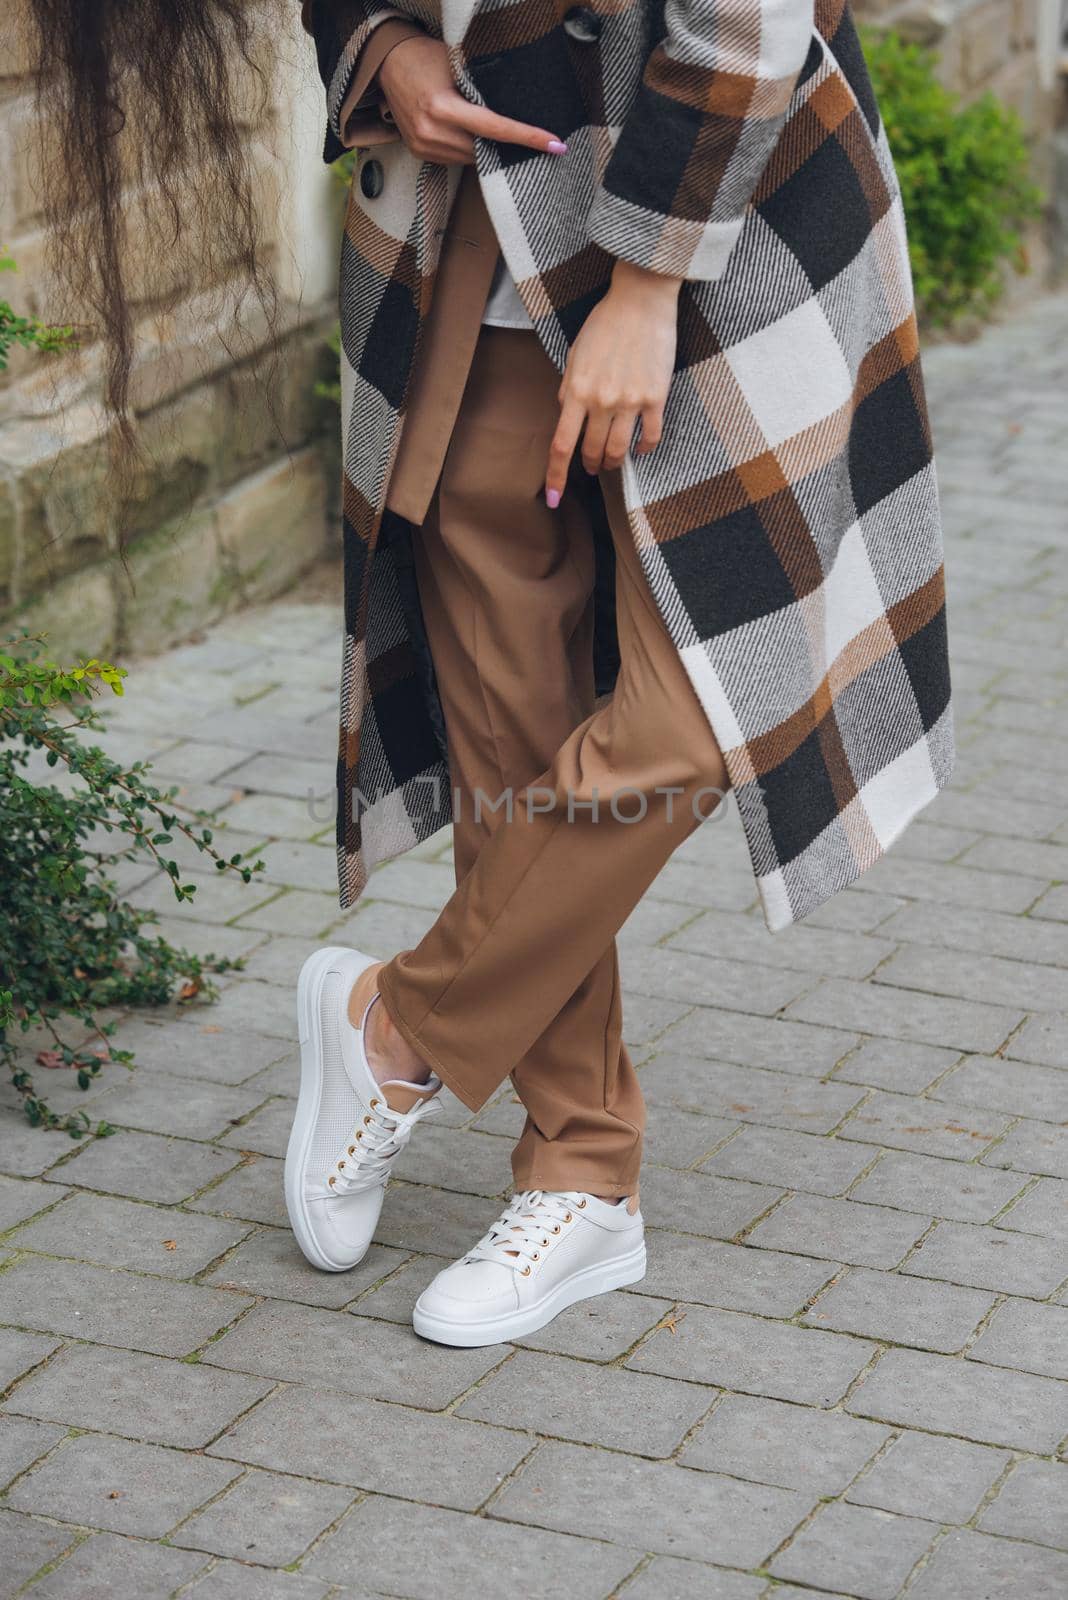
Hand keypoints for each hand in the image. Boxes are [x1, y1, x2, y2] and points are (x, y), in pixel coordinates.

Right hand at [378, 36, 565, 164]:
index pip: (495, 128)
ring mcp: (423, 145)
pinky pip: (455, 159)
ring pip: (471, 158)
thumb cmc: (425, 56)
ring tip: (493, 131)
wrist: (387, 64)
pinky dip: (468, 149)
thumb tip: (518, 105)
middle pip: (484, 149)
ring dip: (487, 148)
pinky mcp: (419, 152)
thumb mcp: (457, 64)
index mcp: (442, 107)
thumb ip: (483, 87)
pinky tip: (469, 134)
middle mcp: (431, 131)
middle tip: (536, 140)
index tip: (555, 144)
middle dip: (508, 146)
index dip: (527, 137)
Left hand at [545, 261, 679, 504]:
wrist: (642, 300)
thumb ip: (569, 388)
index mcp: (577, 391)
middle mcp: (602, 401)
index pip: (561, 445)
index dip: (556, 476)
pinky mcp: (656, 397)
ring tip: (611, 463)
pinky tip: (640, 450)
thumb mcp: (575, 355)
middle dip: (590, 466)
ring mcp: (631, 401)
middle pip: (592, 452)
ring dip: (613, 463)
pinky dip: (645, 449)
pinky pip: (650, 436)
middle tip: (592, 467)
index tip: (554, 497)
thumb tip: (567, 414)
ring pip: (619, 451)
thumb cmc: (605, 324)